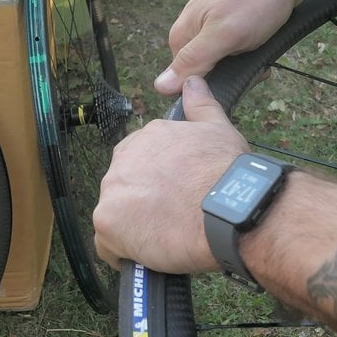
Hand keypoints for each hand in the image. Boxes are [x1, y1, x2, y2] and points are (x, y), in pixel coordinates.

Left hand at [94, 76, 249, 272]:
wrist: (228, 211)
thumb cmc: (228, 174)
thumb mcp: (218, 129)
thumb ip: (200, 105)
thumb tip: (191, 81)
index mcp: (145, 138)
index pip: (138, 164)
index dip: (156, 184)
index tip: (174, 195)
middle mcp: (121, 161)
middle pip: (124, 191)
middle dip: (143, 206)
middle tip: (173, 218)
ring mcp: (111, 193)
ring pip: (115, 218)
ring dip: (134, 229)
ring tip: (165, 238)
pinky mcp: (107, 224)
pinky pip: (108, 247)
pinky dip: (126, 254)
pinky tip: (149, 255)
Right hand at [153, 0, 308, 95]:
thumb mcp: (223, 35)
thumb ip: (193, 60)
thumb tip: (159, 87)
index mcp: (182, 35)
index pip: (183, 79)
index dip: (208, 86)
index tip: (231, 81)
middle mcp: (193, 29)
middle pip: (204, 71)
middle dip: (229, 74)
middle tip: (252, 67)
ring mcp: (212, 24)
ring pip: (223, 60)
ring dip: (243, 63)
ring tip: (260, 54)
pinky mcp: (230, 21)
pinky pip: (235, 47)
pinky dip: (250, 51)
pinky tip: (262, 44)